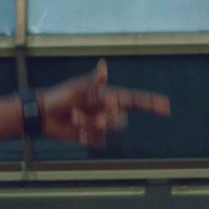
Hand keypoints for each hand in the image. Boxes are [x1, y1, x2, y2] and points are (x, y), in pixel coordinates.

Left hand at [37, 59, 170, 147]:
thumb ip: (94, 85)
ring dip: (90, 126)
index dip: (151, 103)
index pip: (134, 100)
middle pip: (120, 120)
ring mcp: (100, 123)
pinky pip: (98, 141)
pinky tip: (75, 132)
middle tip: (79, 112)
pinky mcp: (91, 136)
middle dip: (102, 119)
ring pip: (108, 131)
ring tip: (74, 119)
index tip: (166, 107)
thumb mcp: (76, 89)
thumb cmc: (59, 97)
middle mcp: (106, 109)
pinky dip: (87, 137)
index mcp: (107, 95)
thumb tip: (103, 67)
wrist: (42, 114)